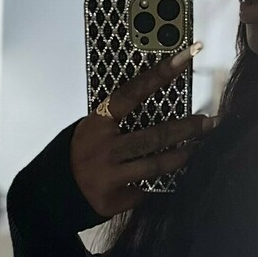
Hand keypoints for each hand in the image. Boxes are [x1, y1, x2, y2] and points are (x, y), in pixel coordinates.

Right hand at [71, 46, 214, 217]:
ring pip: (156, 165)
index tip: (186, 56)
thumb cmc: (76, 156)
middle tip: (209, 121)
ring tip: (198, 147)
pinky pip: (145, 189)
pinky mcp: (115, 200)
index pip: (132, 93)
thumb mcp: (89, 131)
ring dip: (183, 155)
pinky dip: (158, 182)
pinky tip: (171, 176)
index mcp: (96, 124)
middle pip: (155, 135)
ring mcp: (109, 176)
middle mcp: (104, 149)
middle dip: (187, 128)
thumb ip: (116, 121)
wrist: (48, 196)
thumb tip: (156, 103)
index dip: (160, 74)